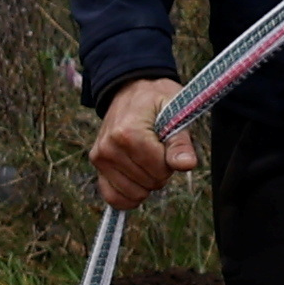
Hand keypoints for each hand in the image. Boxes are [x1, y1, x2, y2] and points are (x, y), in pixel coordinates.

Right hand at [89, 75, 198, 207]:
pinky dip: (128, 196)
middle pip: (149, 183)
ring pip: (134, 193)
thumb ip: (181, 141)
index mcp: (128, 133)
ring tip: (145, 158)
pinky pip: (113, 197)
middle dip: (160, 171)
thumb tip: (186, 165)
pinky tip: (137, 184)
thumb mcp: (175, 110)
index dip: (171, 161)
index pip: (160, 169)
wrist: (129, 87)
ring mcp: (100, 158)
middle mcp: (109, 148)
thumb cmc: (155, 98)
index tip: (167, 143)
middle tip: (157, 148)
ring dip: (147, 182)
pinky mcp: (97, 165)